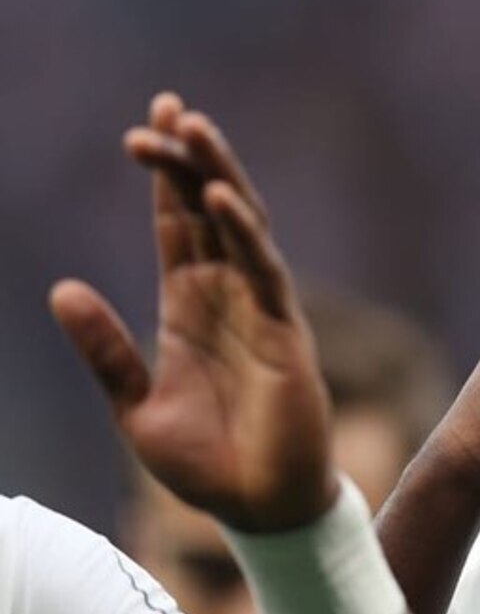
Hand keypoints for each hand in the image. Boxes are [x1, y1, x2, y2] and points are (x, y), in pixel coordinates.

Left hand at [50, 93, 336, 532]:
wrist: (258, 508)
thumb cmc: (205, 463)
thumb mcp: (134, 407)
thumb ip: (105, 349)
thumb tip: (61, 289)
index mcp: (191, 307)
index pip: (177, 225)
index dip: (164, 176)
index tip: (148, 124)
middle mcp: (228, 296)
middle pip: (208, 210)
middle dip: (188, 158)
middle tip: (167, 106)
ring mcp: (260, 309)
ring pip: (241, 225)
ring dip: (216, 175)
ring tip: (192, 128)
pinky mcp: (285, 332)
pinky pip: (265, 270)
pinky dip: (244, 233)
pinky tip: (220, 201)